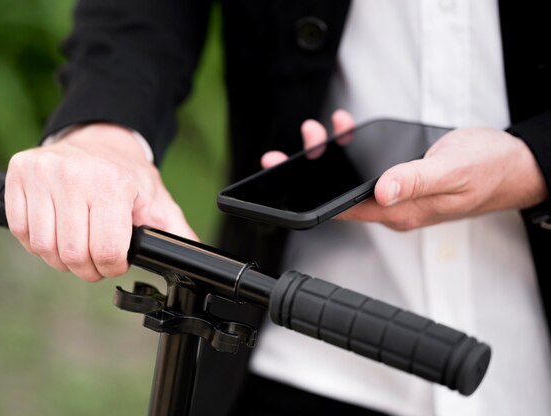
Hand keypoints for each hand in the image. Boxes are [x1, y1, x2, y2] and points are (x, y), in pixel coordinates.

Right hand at [5, 123, 196, 281]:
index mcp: (112, 183)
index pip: (105, 251)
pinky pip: (21, 231)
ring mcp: (42, 172)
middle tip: (96, 258)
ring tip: (77, 245)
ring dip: (61, 259)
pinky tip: (56, 233)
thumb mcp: (158, 202)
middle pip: (72, 254)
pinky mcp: (19, 173)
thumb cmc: (127, 176)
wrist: (100, 140)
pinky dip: (38, 243)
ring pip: (44, 247)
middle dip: (88, 268)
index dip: (112, 266)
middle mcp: (73, 174)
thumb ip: (176, 234)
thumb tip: (197, 259)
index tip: (115, 261)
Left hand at [262, 111, 548, 230]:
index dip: (311, 196)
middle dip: (311, 173)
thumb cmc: (489, 169)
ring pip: (352, 179)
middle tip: (286, 153)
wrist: (515, 164)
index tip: (284, 179)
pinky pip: (369, 169)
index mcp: (401, 211)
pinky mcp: (403, 179)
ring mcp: (398, 194)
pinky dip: (353, 148)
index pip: (345, 209)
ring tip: (317, 132)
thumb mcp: (453, 170)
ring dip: (330, 156)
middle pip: (341, 195)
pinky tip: (346, 131)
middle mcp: (395, 206)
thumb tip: (382, 190)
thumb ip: (417, 180)